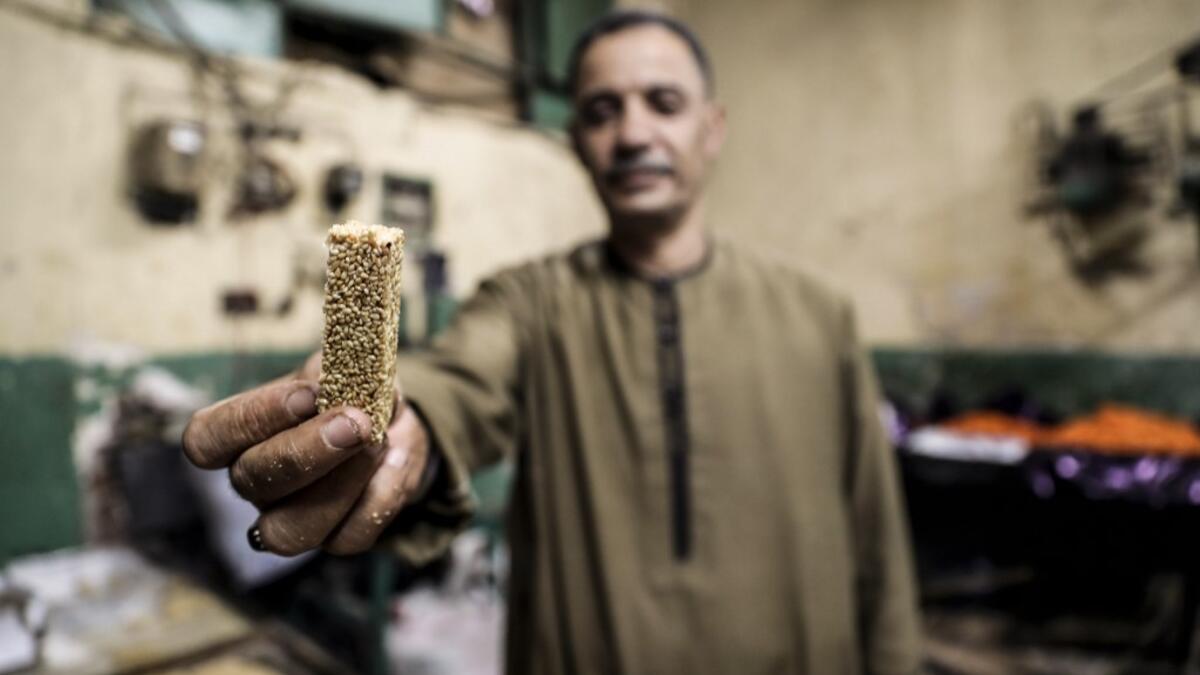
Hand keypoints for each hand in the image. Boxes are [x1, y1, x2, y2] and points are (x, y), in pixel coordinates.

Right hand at [181, 354, 431, 555]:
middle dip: (305, 452)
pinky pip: (348, 538)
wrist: (393, 424)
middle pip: (251, 482)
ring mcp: (288, 518)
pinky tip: (396, 459)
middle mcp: (254, 482)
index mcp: (238, 435)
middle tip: (355, 422)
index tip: (307, 395)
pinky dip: (381, 496)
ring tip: (377, 443)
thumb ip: (338, 371)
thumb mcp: (344, 368)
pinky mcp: (333, 539)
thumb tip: (343, 379)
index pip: (206, 440)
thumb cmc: (351, 391)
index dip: (251, 420)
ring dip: (340, 487)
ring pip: (289, 531)